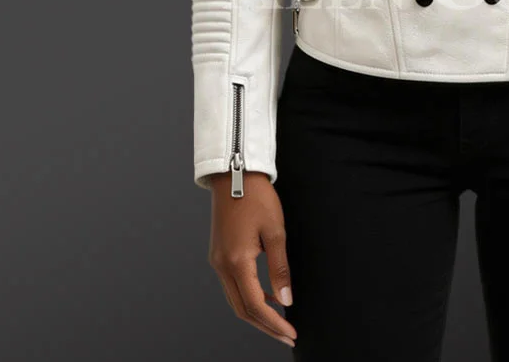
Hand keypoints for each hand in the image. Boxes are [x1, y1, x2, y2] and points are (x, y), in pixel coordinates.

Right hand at [208, 170, 297, 346]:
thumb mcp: (275, 231)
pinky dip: (248, 297)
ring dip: (256, 313)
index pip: (255, 305)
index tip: (290, 332)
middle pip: (242, 309)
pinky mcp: (219, 255)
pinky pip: (232, 286)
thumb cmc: (257, 197)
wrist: (234, 173)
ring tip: (279, 321)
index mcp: (236, 261)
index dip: (273, 323)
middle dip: (265, 326)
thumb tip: (286, 300)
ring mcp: (217, 261)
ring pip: (235, 300)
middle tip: (286, 335)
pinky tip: (266, 297)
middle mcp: (222, 265)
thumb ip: (280, 269)